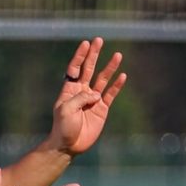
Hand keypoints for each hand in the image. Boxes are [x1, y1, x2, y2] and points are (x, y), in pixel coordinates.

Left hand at [49, 37, 126, 155]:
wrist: (69, 145)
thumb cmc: (63, 127)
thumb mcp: (66, 110)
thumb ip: (80, 98)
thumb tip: (96, 93)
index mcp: (69, 90)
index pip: (74, 69)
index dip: (80, 56)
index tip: (85, 43)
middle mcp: (81, 92)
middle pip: (89, 69)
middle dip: (94, 55)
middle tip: (99, 40)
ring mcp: (92, 99)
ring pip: (102, 79)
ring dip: (109, 67)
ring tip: (117, 54)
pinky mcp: (102, 109)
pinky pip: (110, 94)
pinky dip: (116, 85)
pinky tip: (122, 75)